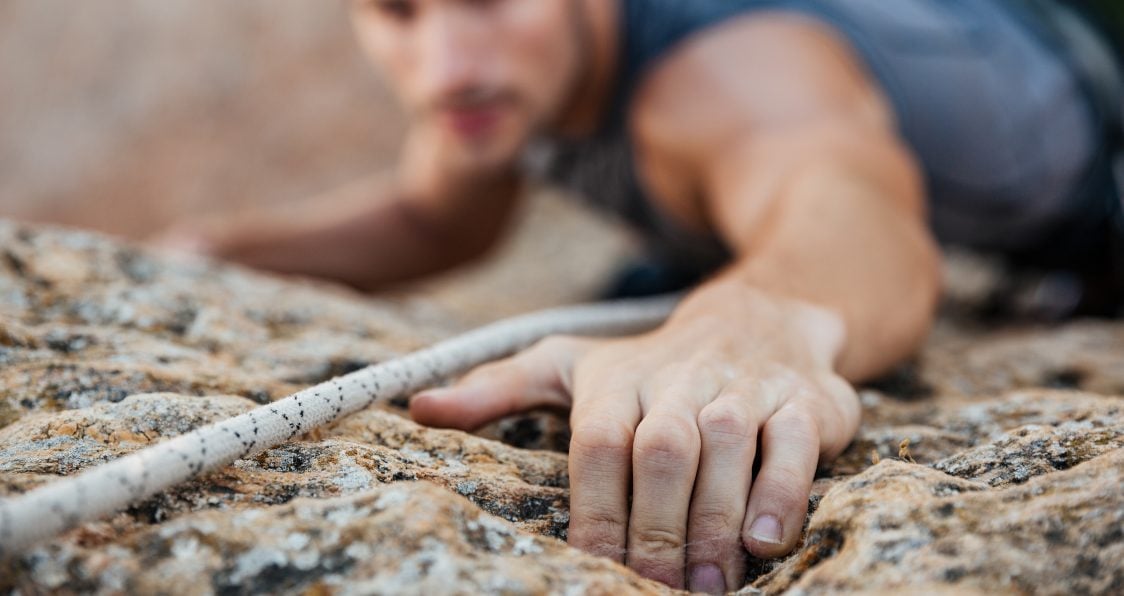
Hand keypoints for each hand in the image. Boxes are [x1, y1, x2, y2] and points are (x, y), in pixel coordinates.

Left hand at [410, 282, 860, 592]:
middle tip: (655, 590)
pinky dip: (781, 493)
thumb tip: (418, 409)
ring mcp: (742, 387)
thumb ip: (499, 388)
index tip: (594, 568)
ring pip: (726, 448)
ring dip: (715, 522)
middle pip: (660, 451)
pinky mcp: (803, 400)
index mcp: (617, 380)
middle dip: (655, 528)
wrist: (757, 317)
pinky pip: (793, 444)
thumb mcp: (569, 364)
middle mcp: (678, 379)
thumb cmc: (650, 364)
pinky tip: (765, 543)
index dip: (594, 509)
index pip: (598, 443)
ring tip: (707, 586)